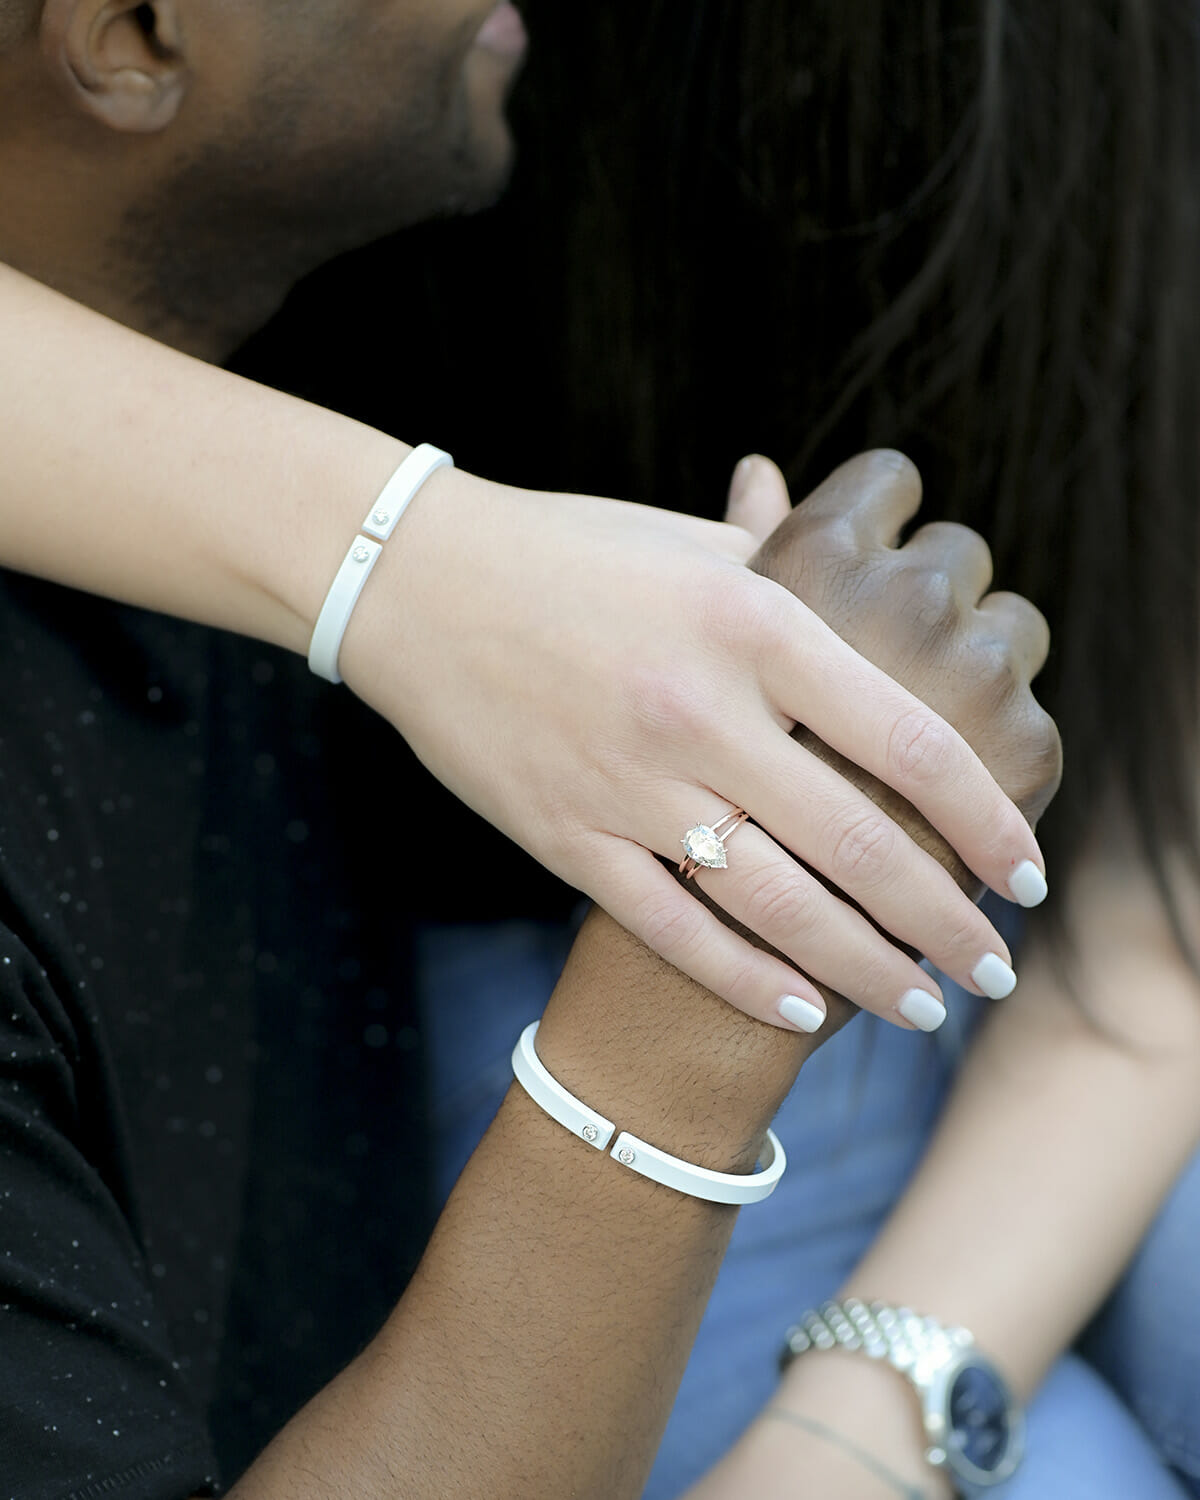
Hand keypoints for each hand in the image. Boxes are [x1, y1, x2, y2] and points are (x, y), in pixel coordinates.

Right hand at [340, 460, 1047, 1031]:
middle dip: (945, 921)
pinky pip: (673, 928)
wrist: (417, 584)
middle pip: (861, 842)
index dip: (985, 817)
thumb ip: (798, 576)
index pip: (910, 740)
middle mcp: (702, 710)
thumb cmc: (568, 554)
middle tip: (996, 969)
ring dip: (867, 969)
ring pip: (778, 906)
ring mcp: (630, 783)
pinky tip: (805, 1009)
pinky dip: (746, 978)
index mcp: (753, 623)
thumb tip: (886, 578)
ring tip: (925, 1007)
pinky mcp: (568, 836)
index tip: (1022, 870)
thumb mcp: (694, 546)